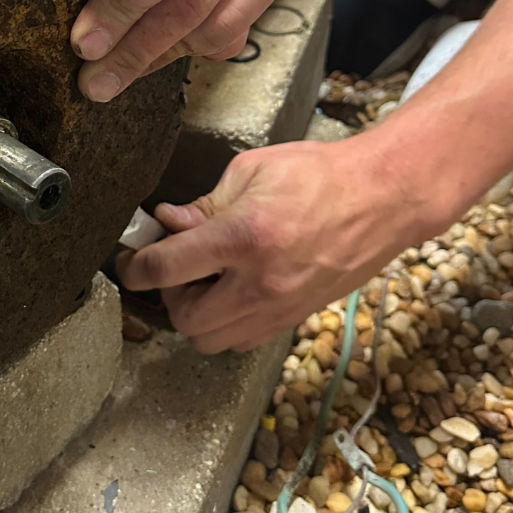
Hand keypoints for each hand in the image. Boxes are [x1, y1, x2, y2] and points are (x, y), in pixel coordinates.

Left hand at [115, 137, 442, 351]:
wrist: (385, 197)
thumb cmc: (319, 174)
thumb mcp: (251, 171)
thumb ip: (203, 205)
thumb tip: (166, 225)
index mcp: (245, 237)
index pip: (167, 268)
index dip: (134, 268)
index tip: (127, 262)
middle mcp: (261, 282)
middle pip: (184, 319)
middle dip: (167, 294)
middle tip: (175, 266)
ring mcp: (281, 307)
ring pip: (211, 341)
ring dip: (195, 315)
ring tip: (204, 280)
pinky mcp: (296, 319)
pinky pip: (242, 341)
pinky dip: (224, 324)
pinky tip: (231, 291)